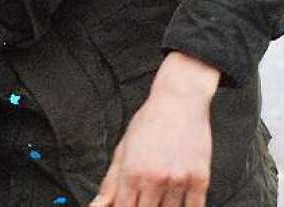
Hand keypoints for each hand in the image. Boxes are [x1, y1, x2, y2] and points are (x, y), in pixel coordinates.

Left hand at [91, 52, 218, 206]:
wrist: (178, 102)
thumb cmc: (148, 123)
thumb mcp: (123, 149)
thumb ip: (111, 182)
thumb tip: (97, 205)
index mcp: (131, 171)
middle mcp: (155, 178)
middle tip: (144, 200)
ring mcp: (179, 180)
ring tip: (159, 197)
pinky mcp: (200, 180)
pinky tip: (178, 201)